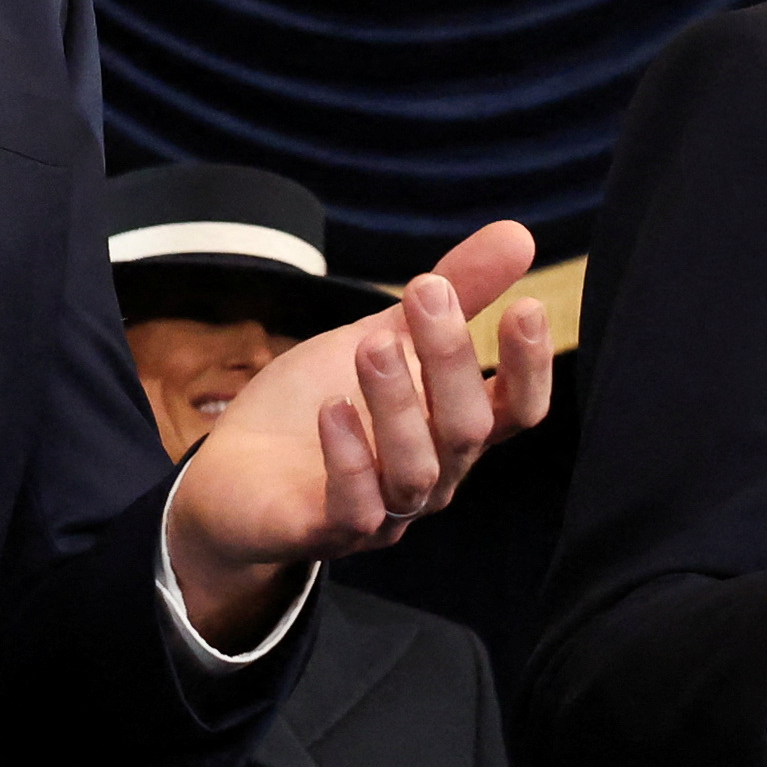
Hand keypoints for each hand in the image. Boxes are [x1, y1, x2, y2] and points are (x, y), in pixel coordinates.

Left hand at [164, 222, 554, 644]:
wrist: (235, 473)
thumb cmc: (322, 401)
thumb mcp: (384, 334)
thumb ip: (453, 293)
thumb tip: (518, 235)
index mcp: (454, 430)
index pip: (519, 411)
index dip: (530, 367)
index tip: (526, 306)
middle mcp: (434, 476)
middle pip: (468, 429)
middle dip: (450, 359)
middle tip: (424, 293)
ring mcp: (386, 512)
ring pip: (416, 470)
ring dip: (398, 403)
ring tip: (372, 346)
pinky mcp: (328, 532)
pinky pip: (356, 508)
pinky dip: (350, 459)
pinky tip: (333, 410)